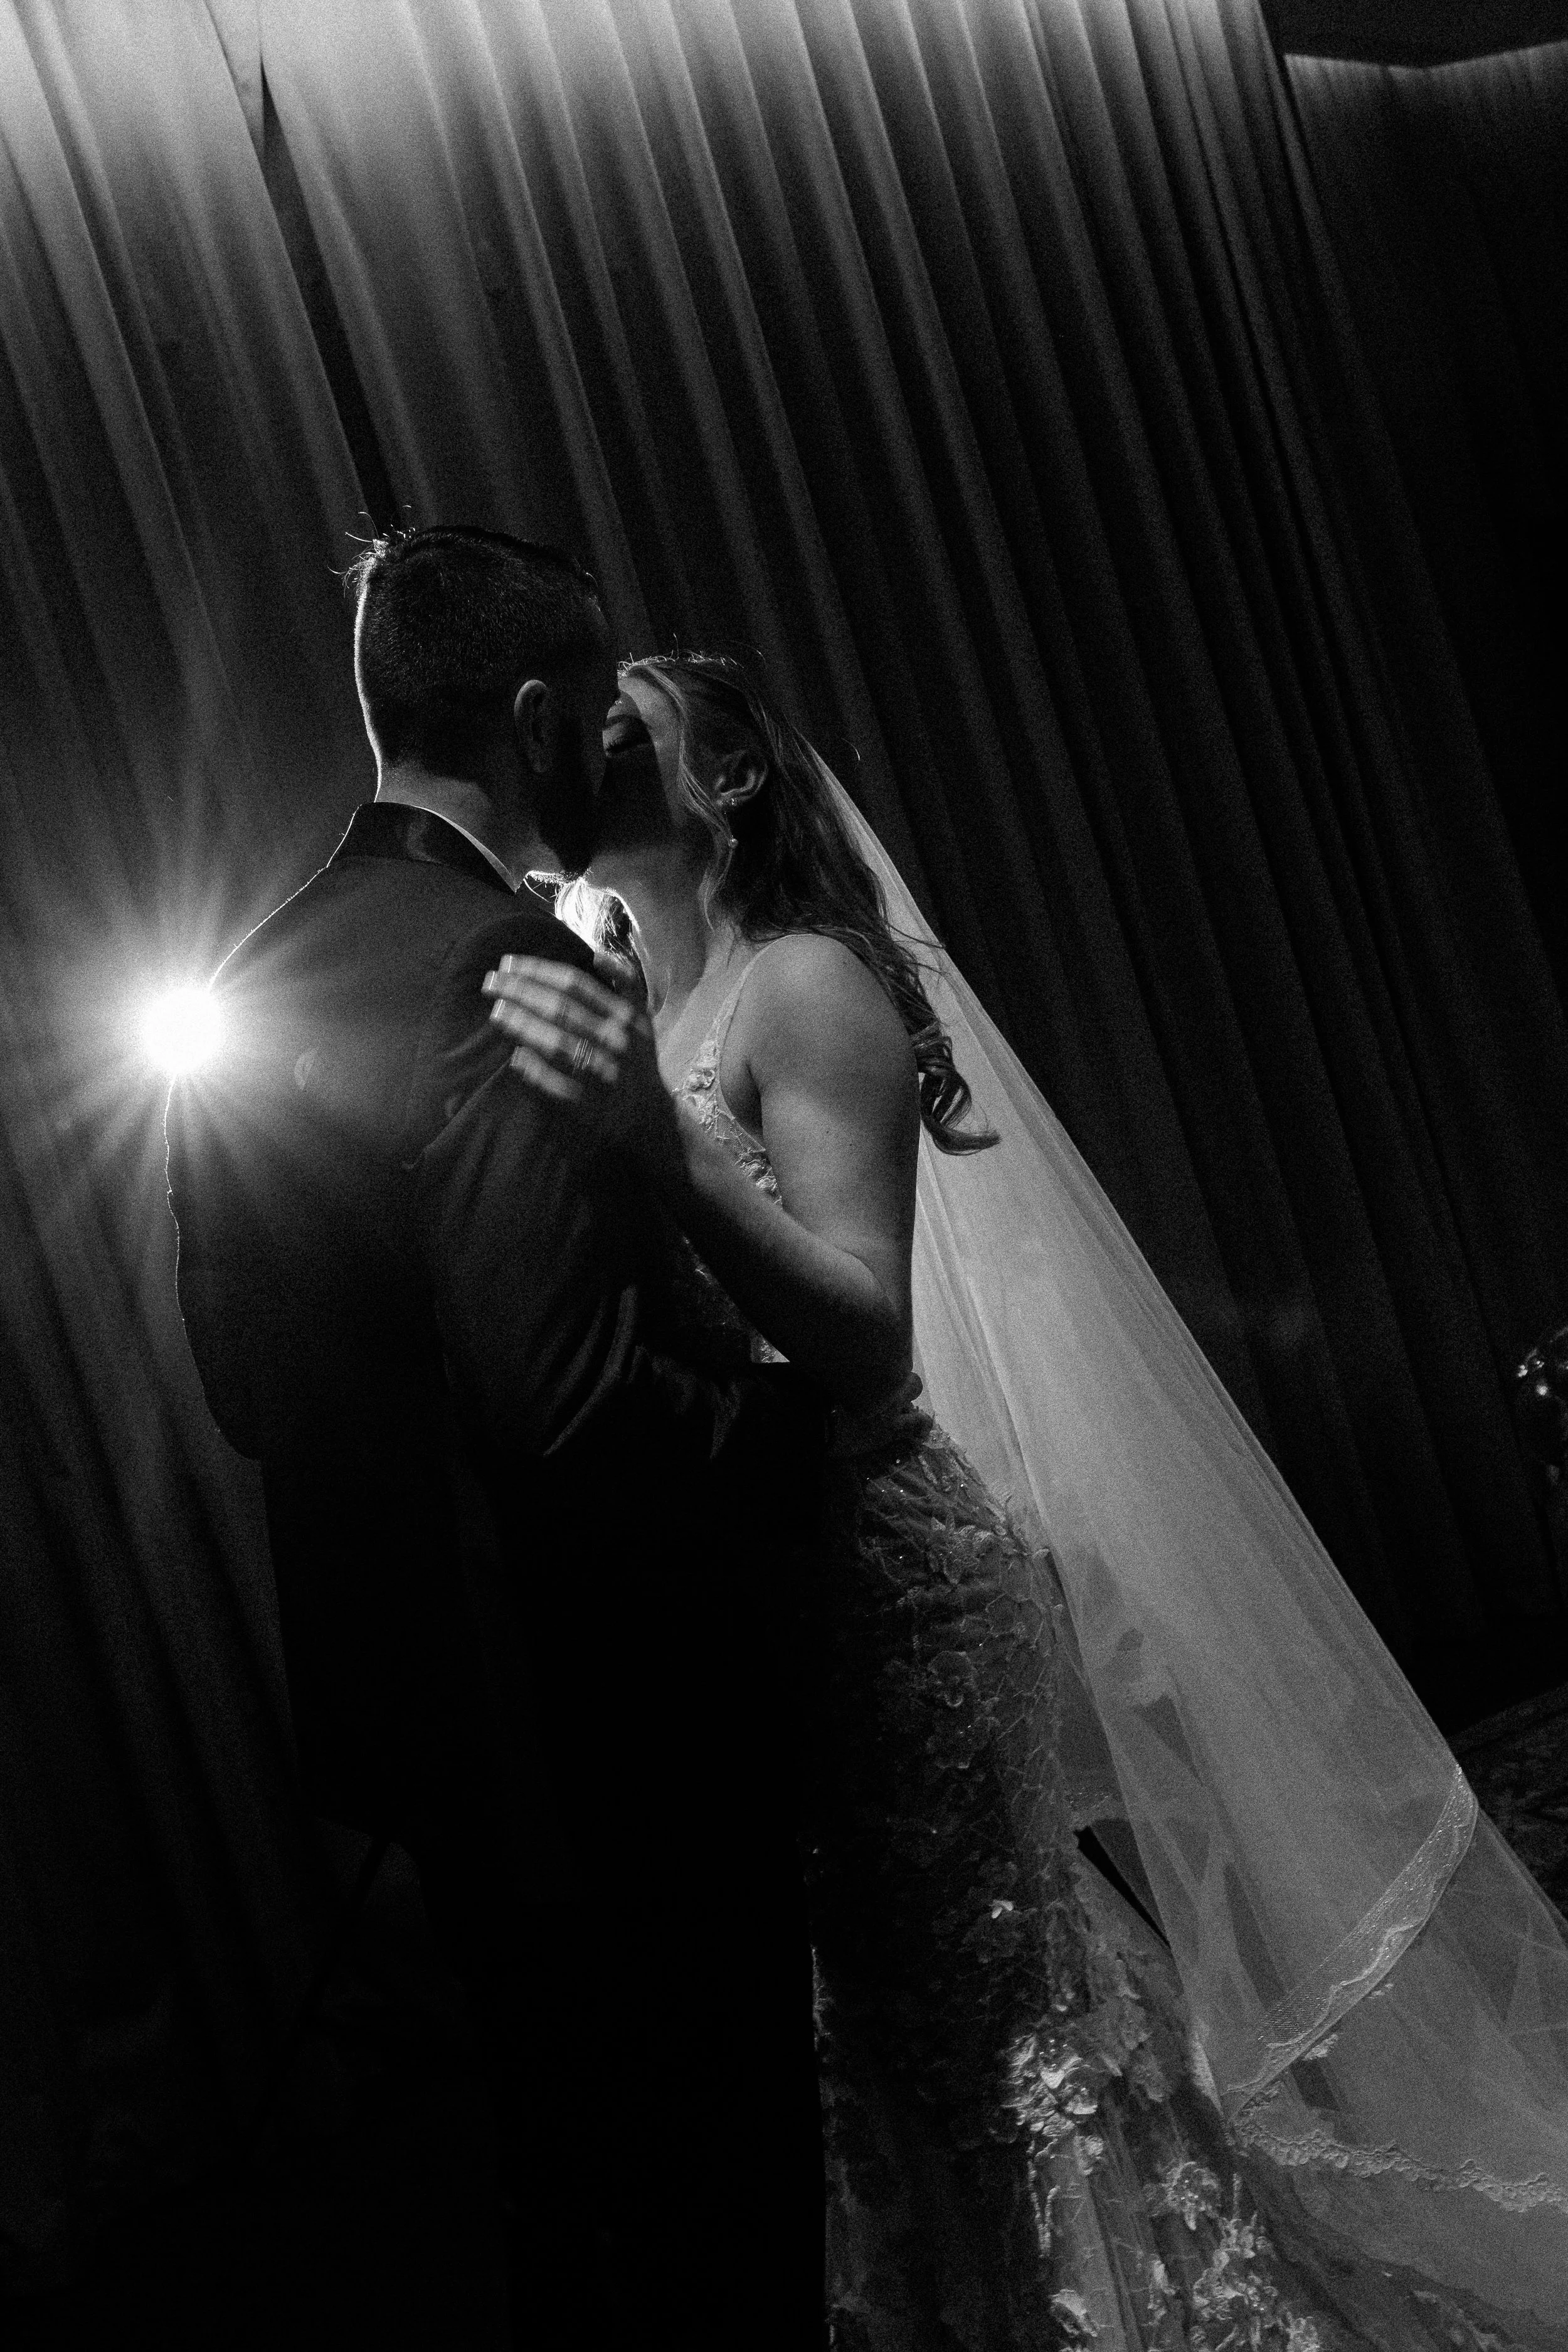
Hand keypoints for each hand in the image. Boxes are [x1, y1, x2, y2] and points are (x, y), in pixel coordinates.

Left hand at [481, 956, 683, 1180]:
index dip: (538, 971)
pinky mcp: (589, 1102)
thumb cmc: (637, 1059)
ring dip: (523, 1025)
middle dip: (521, 992)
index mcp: (624, 1015)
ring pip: (556, 1042)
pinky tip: (515, 1055)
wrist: (649, 1114)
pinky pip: (556, 1083)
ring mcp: (602, 1072)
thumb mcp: (642, 1017)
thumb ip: (625, 984)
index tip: (508, 964)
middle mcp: (615, 1040)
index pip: (574, 984)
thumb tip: (598, 955)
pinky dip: (535, 1068)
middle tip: (490, 983)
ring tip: (497, 1011)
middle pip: (560, 1008)